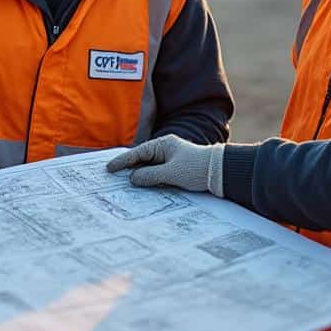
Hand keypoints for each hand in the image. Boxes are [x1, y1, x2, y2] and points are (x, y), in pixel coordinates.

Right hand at [105, 135, 225, 195]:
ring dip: (139, 175)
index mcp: (163, 144)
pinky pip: (157, 173)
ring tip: (123, 184)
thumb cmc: (197, 168)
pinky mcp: (176, 168)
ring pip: (149, 167)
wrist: (220, 172)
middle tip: (112, 177)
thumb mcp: (170, 173)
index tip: (109, 168)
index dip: (122, 161)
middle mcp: (165, 149)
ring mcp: (170, 158)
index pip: (137, 153)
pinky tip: (142, 186)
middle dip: (128, 168)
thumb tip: (132, 178)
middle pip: (141, 159)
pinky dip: (149, 179)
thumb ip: (149, 175)